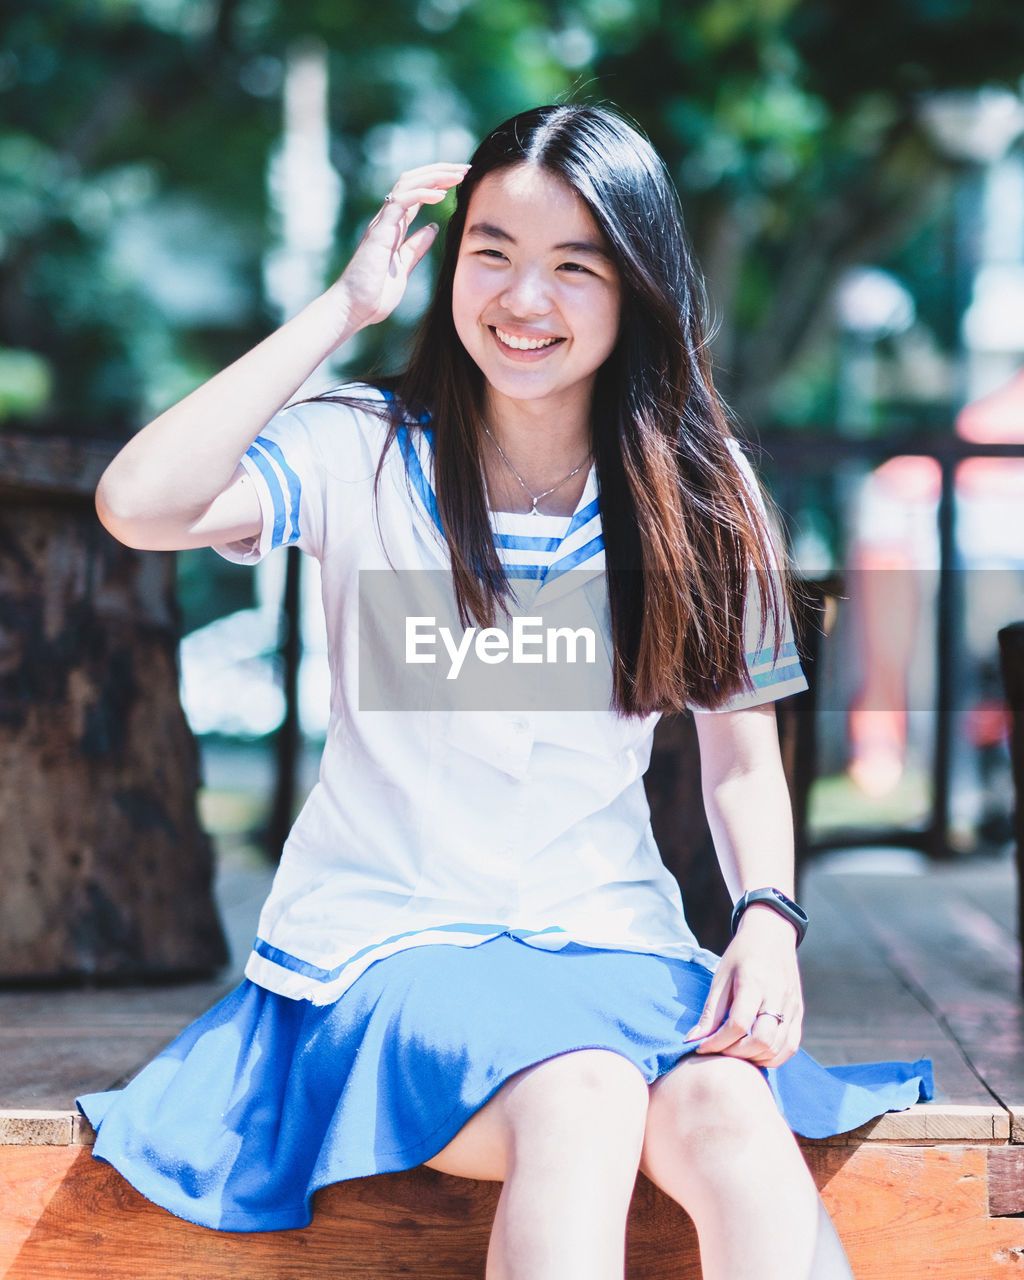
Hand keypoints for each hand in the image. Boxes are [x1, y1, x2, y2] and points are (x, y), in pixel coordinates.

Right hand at [332, 162, 470, 332]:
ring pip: (407, 184)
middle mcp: (387, 219)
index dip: (438, 183)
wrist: (353, 309)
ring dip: (434, 176)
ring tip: (457, 174)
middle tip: (465, 168)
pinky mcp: (379, 231)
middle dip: (440, 171)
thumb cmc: (374, 294)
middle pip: (413, 181)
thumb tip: (432, 229)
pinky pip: (400, 203)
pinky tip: (440, 195)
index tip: (461, 180)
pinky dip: (421, 194)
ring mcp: (382, 223)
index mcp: (394, 227)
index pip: (417, 194)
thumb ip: (416, 247)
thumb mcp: (404, 268)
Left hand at [684, 905, 803, 1067]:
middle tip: (719, 1051)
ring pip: (778, 1048)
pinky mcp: (799, 1013)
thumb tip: (693, 1040)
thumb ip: (710, 1012)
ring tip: (734, 1053)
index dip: (717, 1042)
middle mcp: (777, 996)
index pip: (738, 1024)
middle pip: (761, 1041)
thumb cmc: (742, 954)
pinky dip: (773, 1057)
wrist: (772, 935)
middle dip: (736, 1054)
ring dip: (754, 1059)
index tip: (701, 1047)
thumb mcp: (721, 977)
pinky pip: (791, 1046)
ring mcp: (792, 1006)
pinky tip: (754, 1053)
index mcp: (753, 983)